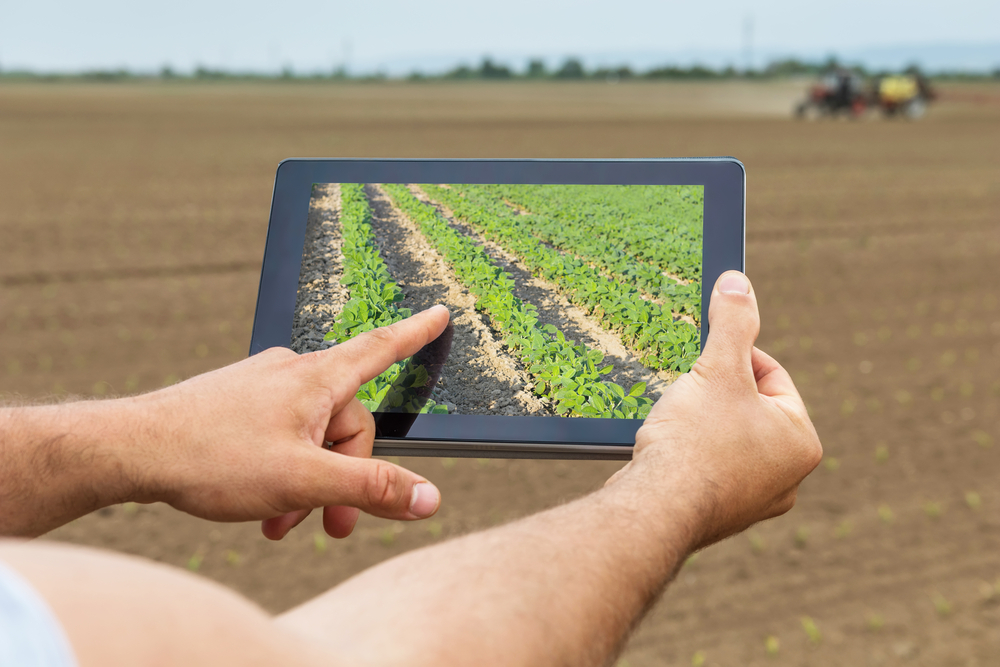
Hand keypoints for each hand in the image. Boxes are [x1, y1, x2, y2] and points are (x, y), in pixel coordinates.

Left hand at [126, 305, 450, 539]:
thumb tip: (427, 497)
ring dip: (308, 483)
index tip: (439, 313)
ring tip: (283, 523)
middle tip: (332, 526)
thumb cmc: (212, 456)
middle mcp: (291, 373)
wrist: (129, 451)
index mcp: (315, 379)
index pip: (380, 349)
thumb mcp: (303, 480)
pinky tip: (261, 505)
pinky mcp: (237, 404)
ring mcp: (261, 388)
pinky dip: (282, 472)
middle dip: (344, 477)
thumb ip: (369, 488)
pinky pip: (279, 436)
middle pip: (346, 422)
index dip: (415, 334)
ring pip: (310, 436)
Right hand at [612, 271, 821, 548]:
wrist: (656, 509)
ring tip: (675, 418)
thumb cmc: (695, 441)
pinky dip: (688, 455)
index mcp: (800, 442)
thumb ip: (733, 324)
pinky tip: (667, 449)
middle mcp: (786, 478)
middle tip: (687, 387)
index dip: (735, 356)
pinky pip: (706, 469)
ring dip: (701, 423)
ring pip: (726, 440)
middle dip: (716, 393)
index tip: (705, 356)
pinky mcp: (717, 516)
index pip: (772, 377)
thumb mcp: (717, 369)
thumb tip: (738, 282)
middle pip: (748, 410)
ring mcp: (751, 502)